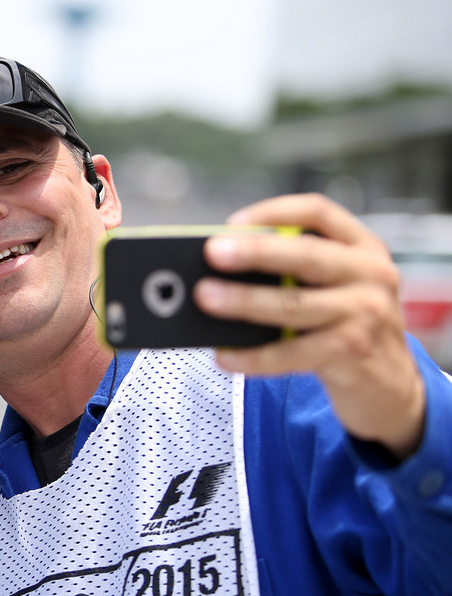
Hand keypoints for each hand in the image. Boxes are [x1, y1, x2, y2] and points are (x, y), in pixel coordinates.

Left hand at [195, 193, 425, 458]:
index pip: (319, 213)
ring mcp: (366, 314)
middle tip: (212, 252)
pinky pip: (291, 354)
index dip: (275, 212)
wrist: (390, 383)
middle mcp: (371, 275)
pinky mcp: (352, 353)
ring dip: (245, 301)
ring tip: (205, 298)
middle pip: (306, 256)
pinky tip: (224, 355)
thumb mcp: (335, 287)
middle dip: (255, 252)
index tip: (233, 221)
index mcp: (362, 247)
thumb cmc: (344, 325)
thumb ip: (293, 271)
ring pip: (294, 305)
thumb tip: (217, 269)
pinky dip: (253, 356)